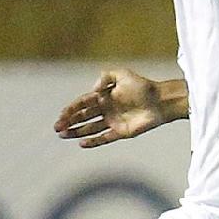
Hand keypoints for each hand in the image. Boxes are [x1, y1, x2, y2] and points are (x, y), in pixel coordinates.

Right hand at [54, 69, 172, 147]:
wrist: (161, 101)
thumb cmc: (143, 86)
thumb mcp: (123, 74)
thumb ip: (106, 77)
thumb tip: (93, 90)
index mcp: (104, 96)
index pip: (83, 103)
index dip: (71, 109)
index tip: (61, 115)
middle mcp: (106, 109)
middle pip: (83, 117)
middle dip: (69, 122)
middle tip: (57, 128)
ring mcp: (112, 121)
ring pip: (89, 128)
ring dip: (76, 132)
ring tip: (63, 135)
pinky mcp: (120, 132)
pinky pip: (103, 138)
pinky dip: (93, 141)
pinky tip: (81, 143)